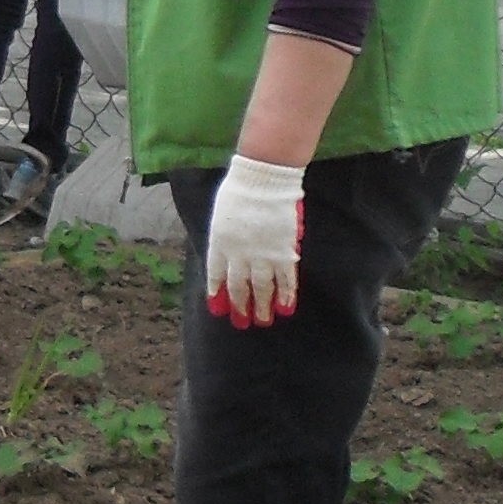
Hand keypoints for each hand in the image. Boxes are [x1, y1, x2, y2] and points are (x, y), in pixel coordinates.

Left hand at [204, 153, 307, 326]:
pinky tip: (286, 307)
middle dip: (240, 306)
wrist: (263, 180)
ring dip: (262, 306)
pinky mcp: (283, 251)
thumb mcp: (221, 217)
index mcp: (219, 245)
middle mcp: (238, 255)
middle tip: (242, 323)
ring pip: (261, 288)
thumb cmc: (240, 192)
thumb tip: (226, 257)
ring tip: (263, 321)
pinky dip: (286, 294)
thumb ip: (223, 239)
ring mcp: (261, 255)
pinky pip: (286, 278)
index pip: (216, 276)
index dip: (218, 294)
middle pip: (238, 286)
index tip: (219, 309)